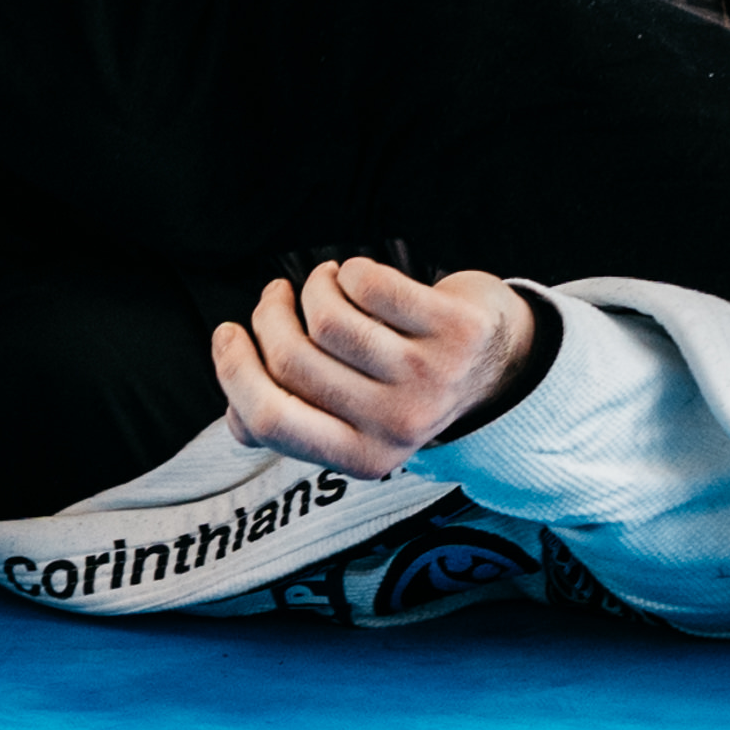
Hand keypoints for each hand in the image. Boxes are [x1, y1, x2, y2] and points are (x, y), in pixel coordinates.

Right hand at [212, 257, 541, 473]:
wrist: (501, 365)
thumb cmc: (407, 387)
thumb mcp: (355, 425)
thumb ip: (295, 424)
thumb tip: (236, 416)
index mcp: (361, 459)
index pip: (269, 419)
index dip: (233, 370)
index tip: (228, 334)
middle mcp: (396, 425)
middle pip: (292, 358)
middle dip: (269, 316)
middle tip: (276, 298)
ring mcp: (429, 378)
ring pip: (327, 317)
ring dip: (314, 287)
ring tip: (326, 284)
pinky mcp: (455, 329)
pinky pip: (370, 283)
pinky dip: (353, 270)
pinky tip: (361, 277)